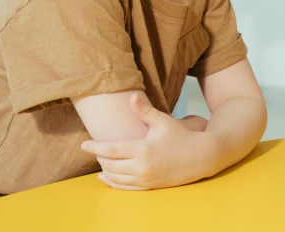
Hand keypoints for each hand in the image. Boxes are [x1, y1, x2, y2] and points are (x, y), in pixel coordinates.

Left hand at [81, 93, 215, 189]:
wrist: (200, 157)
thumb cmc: (181, 136)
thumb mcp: (163, 122)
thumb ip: (145, 111)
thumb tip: (131, 97)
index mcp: (143, 149)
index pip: (111, 150)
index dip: (95, 147)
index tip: (84, 144)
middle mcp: (141, 167)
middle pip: (110, 165)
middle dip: (99, 158)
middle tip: (94, 150)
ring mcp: (145, 178)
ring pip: (115, 178)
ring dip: (105, 170)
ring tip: (100, 161)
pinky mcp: (149, 186)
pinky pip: (124, 187)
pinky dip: (112, 183)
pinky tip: (105, 177)